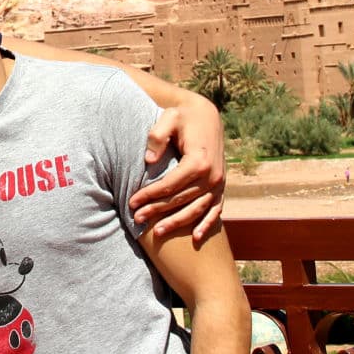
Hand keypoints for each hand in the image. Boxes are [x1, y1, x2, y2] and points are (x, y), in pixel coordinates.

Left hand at [131, 95, 225, 243]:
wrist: (207, 115)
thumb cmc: (183, 117)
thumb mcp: (169, 118)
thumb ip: (157, 136)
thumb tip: (149, 161)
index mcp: (199, 160)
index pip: (170, 185)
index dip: (149, 195)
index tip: (132, 201)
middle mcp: (212, 175)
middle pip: (181, 200)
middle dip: (157, 211)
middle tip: (136, 219)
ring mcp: (219, 183)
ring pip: (196, 209)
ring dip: (177, 222)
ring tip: (158, 232)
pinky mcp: (221, 186)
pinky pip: (216, 209)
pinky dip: (207, 224)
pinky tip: (195, 238)